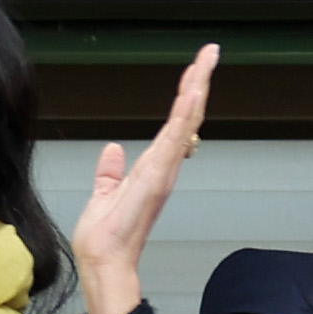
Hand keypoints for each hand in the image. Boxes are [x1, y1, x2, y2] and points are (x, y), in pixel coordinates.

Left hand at [71, 43, 215, 313]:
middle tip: (209, 53)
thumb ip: (110, 171)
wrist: (103, 260)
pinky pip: (174, 140)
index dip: (184, 96)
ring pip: (185, 123)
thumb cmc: (105, 236)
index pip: (174, 124)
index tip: (194, 70)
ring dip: (195, 90)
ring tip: (205, 61)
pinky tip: (192, 93)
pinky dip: (184, 116)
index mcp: (153, 168)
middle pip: (187, 117)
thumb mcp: (103, 194)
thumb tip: (113, 149)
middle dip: (198, 83)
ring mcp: (163, 171)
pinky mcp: (157, 177)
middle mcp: (164, 166)